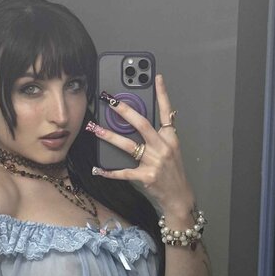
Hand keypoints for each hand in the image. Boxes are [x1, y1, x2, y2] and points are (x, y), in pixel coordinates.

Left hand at [86, 73, 194, 215]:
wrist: (179, 198)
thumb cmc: (172, 173)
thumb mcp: (171, 150)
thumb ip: (160, 135)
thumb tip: (140, 121)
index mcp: (170, 138)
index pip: (167, 111)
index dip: (162, 94)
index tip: (156, 77)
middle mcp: (163, 148)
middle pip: (142, 124)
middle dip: (124, 111)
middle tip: (111, 101)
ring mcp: (154, 162)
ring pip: (128, 145)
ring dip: (109, 136)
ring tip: (95, 129)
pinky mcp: (146, 177)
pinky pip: (123, 172)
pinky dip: (109, 171)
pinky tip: (98, 169)